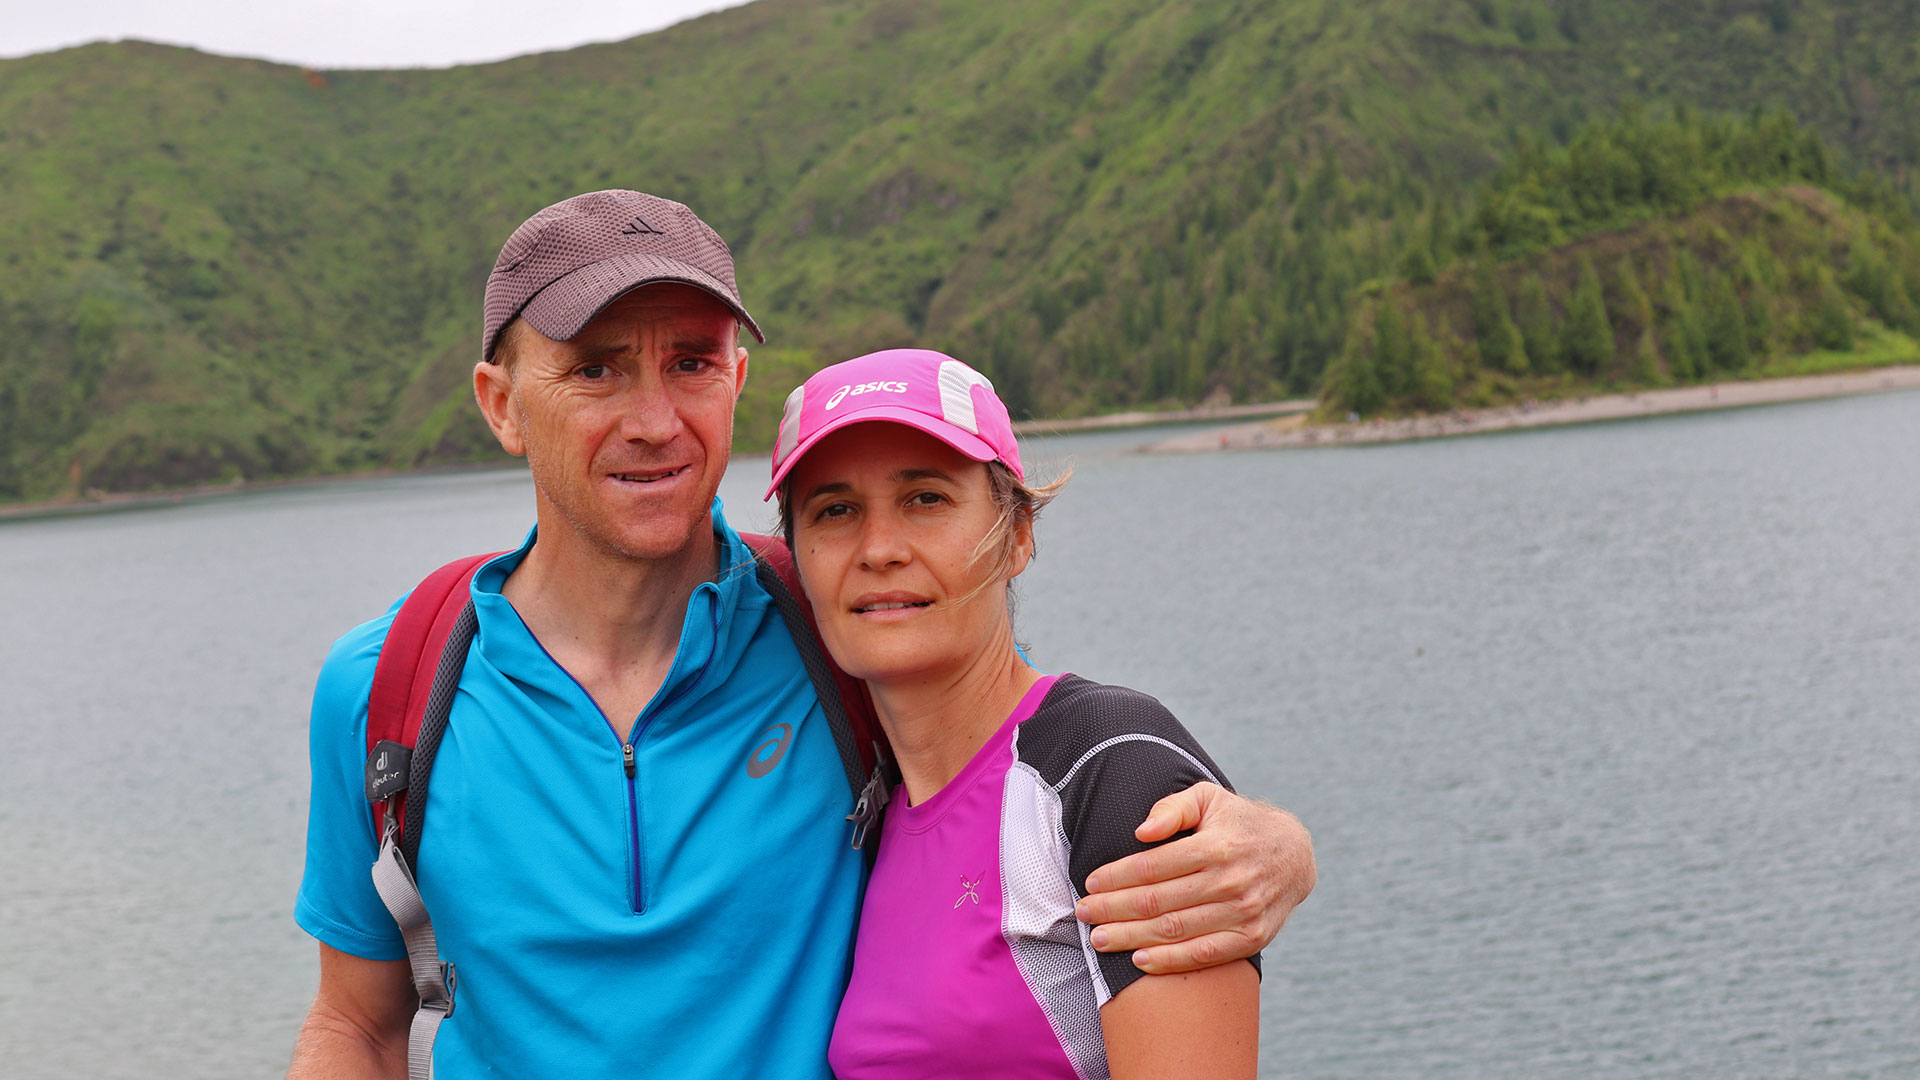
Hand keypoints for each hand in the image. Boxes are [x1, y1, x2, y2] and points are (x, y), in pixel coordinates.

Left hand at [1075, 782, 1314, 974]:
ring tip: (1099, 940)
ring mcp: (1243, 912)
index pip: (1153, 867)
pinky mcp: (1252, 937)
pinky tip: (1139, 960)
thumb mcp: (1209, 798)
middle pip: (1158, 901)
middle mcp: (1231, 881)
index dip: (1117, 877)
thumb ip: (1173, 807)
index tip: (1090, 884)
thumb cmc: (1239, 823)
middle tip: (1082, 914)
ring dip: (1132, 937)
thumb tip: (1141, 830)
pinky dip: (1170, 960)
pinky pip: (1205, 955)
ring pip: (1176, 930)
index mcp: (1216, 845)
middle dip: (1114, 909)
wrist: (1295, 856)